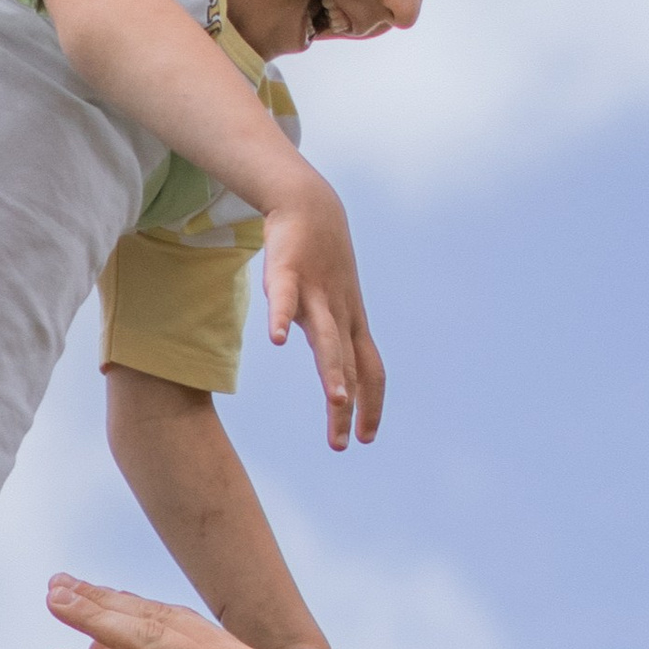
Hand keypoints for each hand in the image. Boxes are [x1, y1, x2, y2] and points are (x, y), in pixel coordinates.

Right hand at [261, 175, 385, 451]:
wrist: (310, 205)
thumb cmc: (321, 263)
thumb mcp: (332, 307)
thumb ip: (334, 343)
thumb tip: (342, 383)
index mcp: (352, 324)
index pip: (371, 372)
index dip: (372, 405)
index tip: (366, 439)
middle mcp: (340, 312)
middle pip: (350, 364)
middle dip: (348, 405)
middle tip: (342, 444)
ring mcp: (316, 292)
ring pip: (327, 336)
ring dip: (334, 369)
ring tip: (337, 400)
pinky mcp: (288, 271)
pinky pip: (284, 298)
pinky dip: (281, 318)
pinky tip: (276, 341)